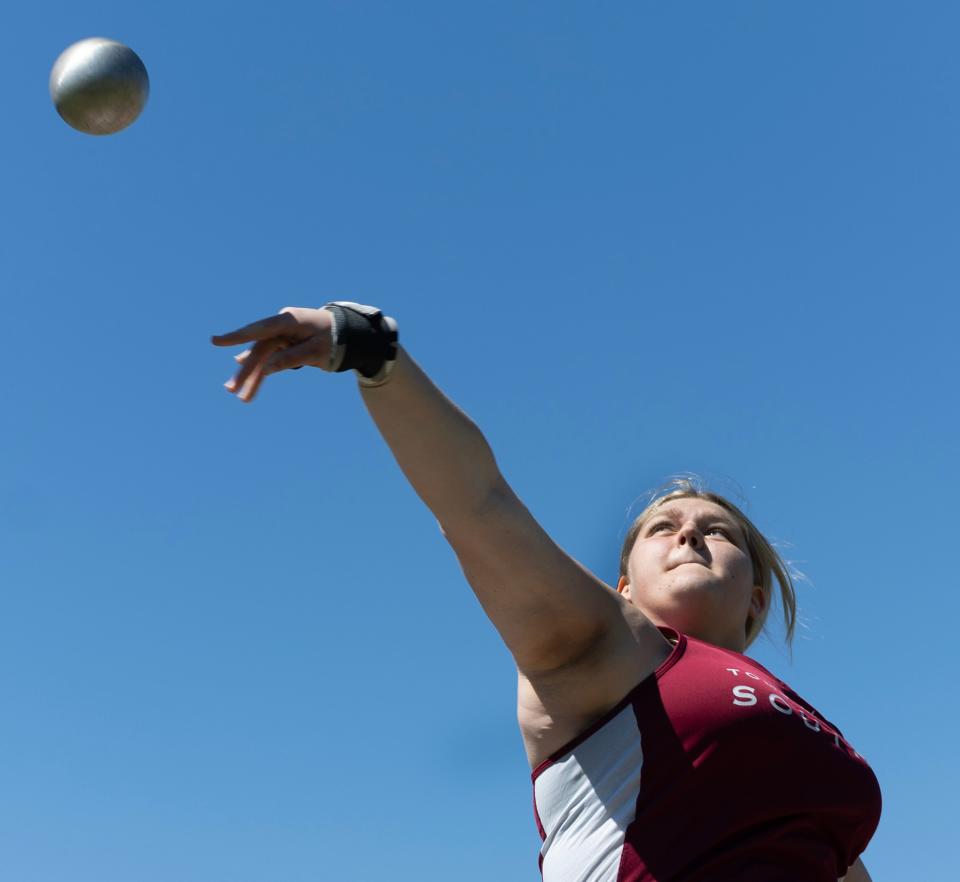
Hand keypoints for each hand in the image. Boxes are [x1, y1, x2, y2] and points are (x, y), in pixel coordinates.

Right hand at [211, 306, 332, 401]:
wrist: (346, 333)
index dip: (237, 337)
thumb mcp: (315, 351)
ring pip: (262, 357)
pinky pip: (270, 359)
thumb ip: (290, 358)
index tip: (216, 341)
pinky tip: (241, 369)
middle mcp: (281, 327)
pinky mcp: (284, 344)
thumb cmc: (333, 338)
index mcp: (288, 321)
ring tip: (241, 396)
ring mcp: (281, 336)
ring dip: (251, 376)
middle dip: (246, 372)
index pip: (259, 330)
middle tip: (231, 390)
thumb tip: (266, 370)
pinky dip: (261, 370)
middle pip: (259, 350)